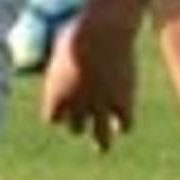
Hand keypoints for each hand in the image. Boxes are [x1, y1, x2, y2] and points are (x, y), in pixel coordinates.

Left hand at [41, 9, 144, 148]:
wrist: (101, 33)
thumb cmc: (79, 31)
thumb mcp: (62, 46)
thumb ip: (61, 59)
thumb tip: (58, 55)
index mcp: (57, 94)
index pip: (53, 118)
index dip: (60, 113)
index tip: (64, 109)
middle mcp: (76, 104)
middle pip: (75, 128)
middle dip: (79, 123)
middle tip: (84, 121)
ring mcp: (101, 106)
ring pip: (101, 138)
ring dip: (101, 142)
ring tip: (101, 147)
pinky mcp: (123, 101)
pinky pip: (125, 125)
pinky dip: (124, 125)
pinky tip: (124, 122)